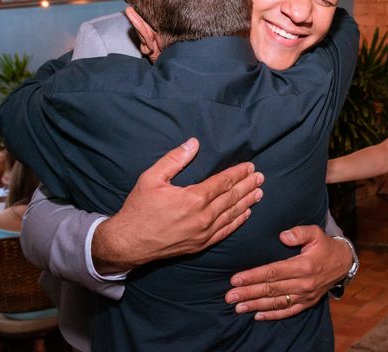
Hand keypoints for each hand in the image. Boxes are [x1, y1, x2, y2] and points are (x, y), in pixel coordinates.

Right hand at [92, 138, 263, 273]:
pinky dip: (237, 222)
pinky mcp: (200, 245)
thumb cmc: (139, 208)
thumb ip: (175, 159)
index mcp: (193, 198)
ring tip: (259, 192)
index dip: (238, 173)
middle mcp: (202, 217)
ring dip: (247, 202)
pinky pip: (225, 232)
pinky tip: (246, 214)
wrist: (127, 243)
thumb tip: (193, 143)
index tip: (250, 166)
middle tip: (260, 177)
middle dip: (247, 186)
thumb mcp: (151, 178)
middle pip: (231, 198)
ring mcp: (203, 233)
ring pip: (232, 215)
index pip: (223, 182)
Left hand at [225, 225, 351, 319]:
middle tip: (230, 296)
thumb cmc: (324, 245)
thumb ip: (299, 232)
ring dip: (255, 305)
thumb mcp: (315, 232)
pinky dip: (272, 315)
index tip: (236, 279)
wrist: (343, 263)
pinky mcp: (307, 303)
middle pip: (271, 289)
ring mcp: (306, 296)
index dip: (254, 276)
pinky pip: (288, 311)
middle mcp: (304, 283)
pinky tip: (256, 315)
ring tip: (238, 307)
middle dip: (249, 293)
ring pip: (277, 302)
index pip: (274, 271)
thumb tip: (282, 236)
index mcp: (304, 265)